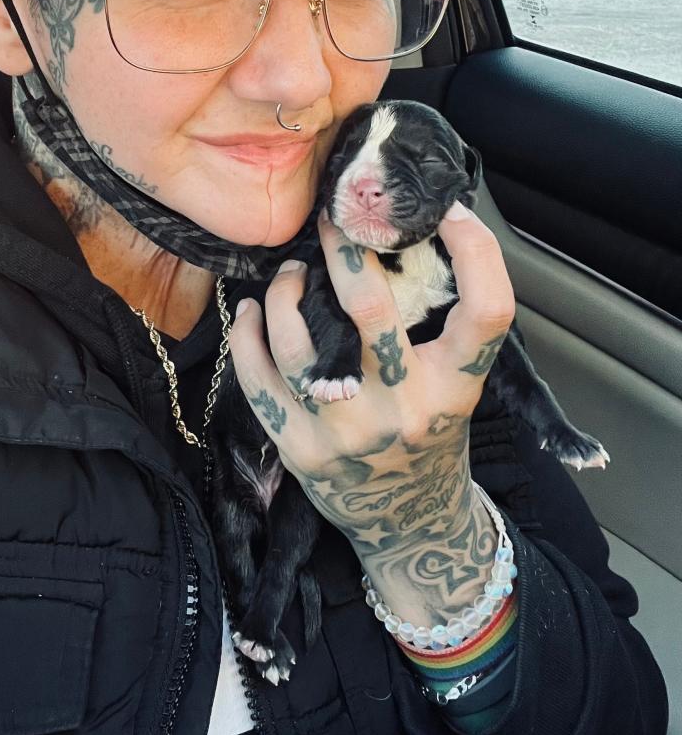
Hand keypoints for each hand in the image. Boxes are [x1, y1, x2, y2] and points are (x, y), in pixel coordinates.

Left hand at [229, 201, 515, 626]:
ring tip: (288, 274)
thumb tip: (402, 236)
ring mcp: (347, 433)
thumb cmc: (430, 434)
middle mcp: (404, 410)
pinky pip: (259, 380)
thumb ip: (440, 324)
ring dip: (284, 294)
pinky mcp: (300, 450)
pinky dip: (247, 337)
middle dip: (346, 251)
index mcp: (455, 388)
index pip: (487, 311)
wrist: (409, 522)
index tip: (449, 212)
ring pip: (299, 342)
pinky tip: (250, 313)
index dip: (478, 251)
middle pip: (371, 310)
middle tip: (332, 221)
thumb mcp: (455, 385)